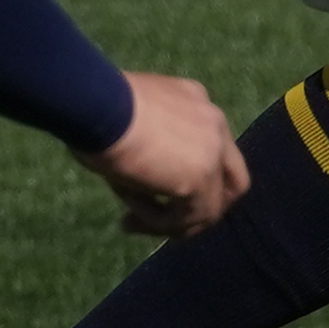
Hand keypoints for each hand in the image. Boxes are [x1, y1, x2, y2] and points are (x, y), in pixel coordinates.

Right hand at [78, 72, 247, 237]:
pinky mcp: (201, 180)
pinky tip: (129, 218)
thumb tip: (137, 176)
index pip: (211, 148)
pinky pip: (185, 218)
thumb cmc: (97, 106)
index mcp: (196, 101)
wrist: (97, 105)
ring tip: (130, 222)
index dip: (187, 174)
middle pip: (231, 181)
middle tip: (169, 226)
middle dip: (202, 208)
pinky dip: (157, 224)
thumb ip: (148, 143)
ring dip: (167, 220)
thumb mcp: (129, 119)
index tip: (155, 189)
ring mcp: (213, 152)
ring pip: (206, 207)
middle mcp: (214, 123)